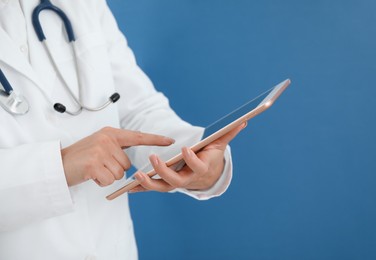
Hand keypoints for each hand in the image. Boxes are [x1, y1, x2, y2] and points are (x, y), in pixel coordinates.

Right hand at [61, 127, 174, 186]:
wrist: (58, 164)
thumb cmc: (81, 157)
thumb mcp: (100, 145)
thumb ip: (116, 147)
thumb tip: (131, 161)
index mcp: (111, 133)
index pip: (138, 136)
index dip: (155, 139)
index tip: (170, 141)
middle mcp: (107, 139)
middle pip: (127, 164)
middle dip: (115, 169)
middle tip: (98, 165)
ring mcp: (100, 151)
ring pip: (119, 173)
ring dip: (108, 176)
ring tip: (94, 169)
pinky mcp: (94, 164)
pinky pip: (109, 180)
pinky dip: (101, 182)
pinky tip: (90, 175)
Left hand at [130, 122, 246, 192]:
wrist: (207, 176)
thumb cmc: (211, 157)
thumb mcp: (219, 145)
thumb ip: (228, 134)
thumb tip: (242, 121)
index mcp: (201, 168)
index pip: (197, 166)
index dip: (191, 159)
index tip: (185, 149)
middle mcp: (188, 178)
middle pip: (176, 180)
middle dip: (164, 171)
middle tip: (153, 159)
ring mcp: (176, 183)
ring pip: (163, 187)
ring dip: (149, 183)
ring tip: (137, 175)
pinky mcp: (167, 184)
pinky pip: (154, 187)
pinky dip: (142, 188)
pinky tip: (129, 187)